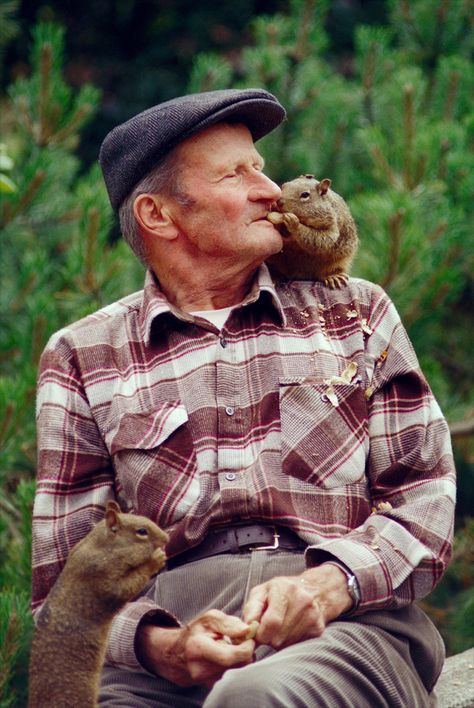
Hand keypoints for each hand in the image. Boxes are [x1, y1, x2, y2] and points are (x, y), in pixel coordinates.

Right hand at [136, 609, 255, 687]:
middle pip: (238, 665)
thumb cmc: (195, 633)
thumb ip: (229, 623)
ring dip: (241, 659)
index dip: (247, 646)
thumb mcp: (209, 619)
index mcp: (198, 649)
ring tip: (232, 648)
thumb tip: (247, 630)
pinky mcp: (211, 687)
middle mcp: (201, 669)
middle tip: (242, 640)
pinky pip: (232, 676)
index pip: (231, 656)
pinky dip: (235, 666)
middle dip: (246, 652)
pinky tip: (228, 657)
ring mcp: (206, 681)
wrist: (176, 654)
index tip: (250, 637)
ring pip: (238, 671)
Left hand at [242, 563, 352, 649]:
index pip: (272, 622)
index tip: (257, 632)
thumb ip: (251, 608)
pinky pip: (296, 646)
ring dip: (279, 641)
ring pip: (286, 644)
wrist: (313, 590)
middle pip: (277, 638)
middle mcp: (302, 601)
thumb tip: (247, 628)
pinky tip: (291, 629)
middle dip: (268, 638)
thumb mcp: (262, 591)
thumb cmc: (281, 592)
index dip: (260, 633)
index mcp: (285, 589)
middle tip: (269, 628)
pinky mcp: (318, 629)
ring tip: (280, 627)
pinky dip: (290, 642)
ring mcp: (312, 616)